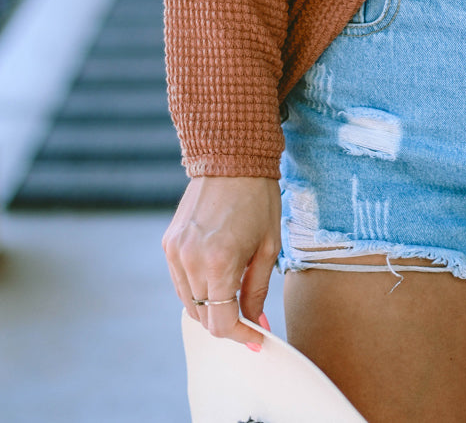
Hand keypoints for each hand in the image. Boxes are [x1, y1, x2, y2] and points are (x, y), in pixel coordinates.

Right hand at [162, 176, 281, 346]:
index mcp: (219, 262)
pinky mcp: (168, 242)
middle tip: (248, 318)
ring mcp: (175, 251)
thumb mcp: (267, 247)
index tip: (256, 338)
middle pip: (203, 317)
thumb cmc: (258, 199)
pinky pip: (180, 280)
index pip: (221, 323)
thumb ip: (256, 291)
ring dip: (210, 307)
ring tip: (233, 294)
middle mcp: (190, 260)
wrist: (231, 158)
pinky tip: (215, 276)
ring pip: (187, 302)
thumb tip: (255, 323)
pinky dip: (196, 288)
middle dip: (226, 323)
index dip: (240, 336)